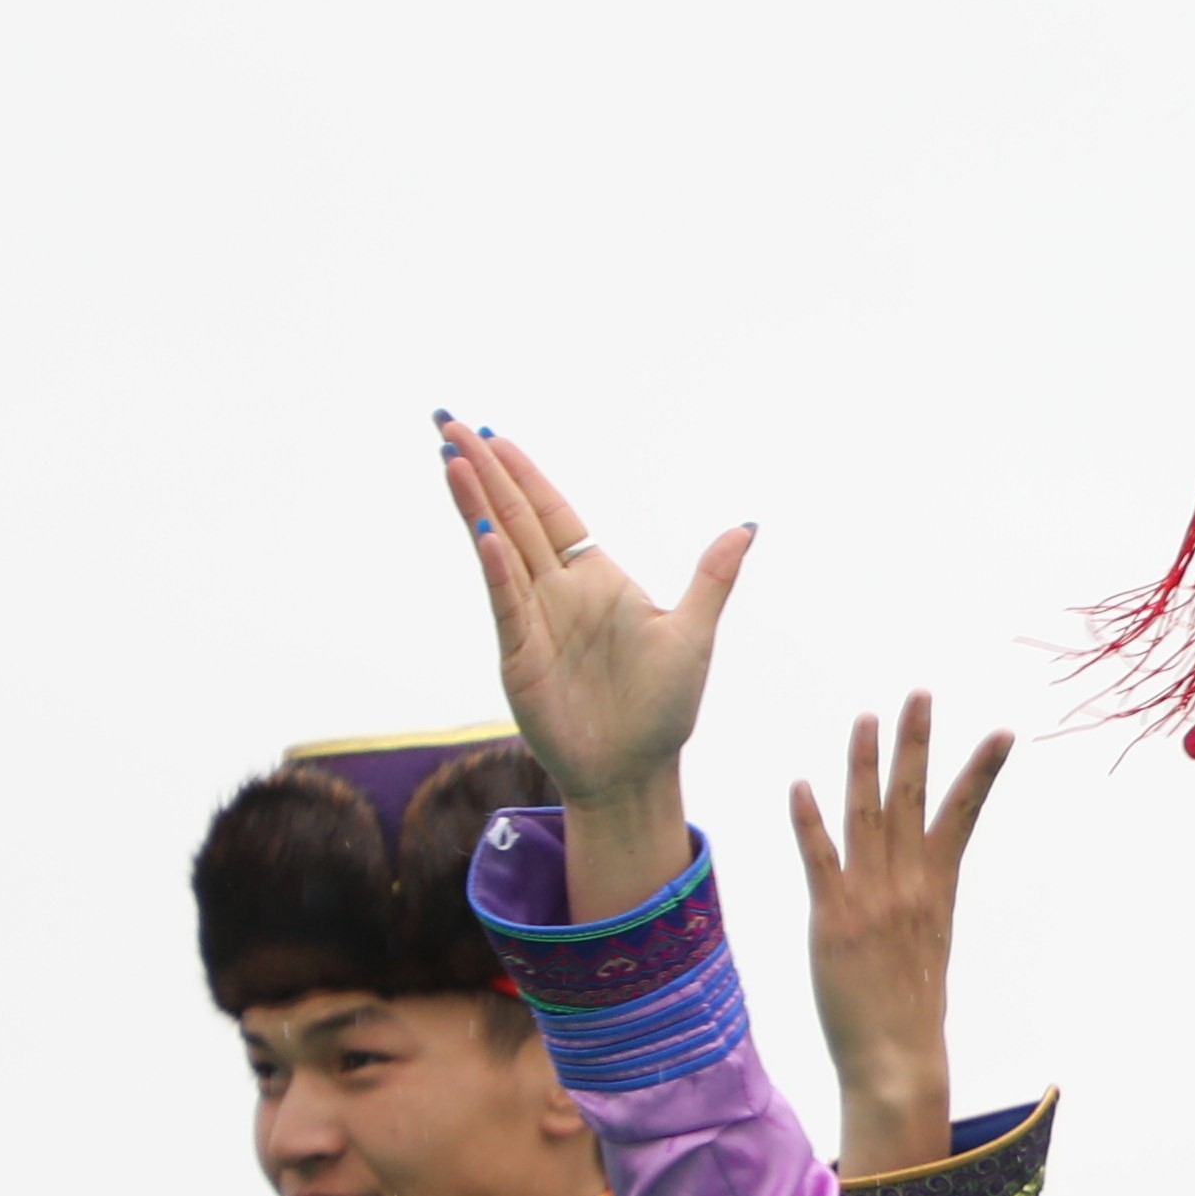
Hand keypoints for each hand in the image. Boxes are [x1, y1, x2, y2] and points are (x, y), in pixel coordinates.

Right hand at [437, 415, 751, 921]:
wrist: (636, 772)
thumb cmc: (663, 711)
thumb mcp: (694, 635)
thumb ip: (711, 579)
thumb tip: (745, 526)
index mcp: (596, 578)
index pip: (551, 512)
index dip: (523, 473)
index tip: (493, 435)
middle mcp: (557, 593)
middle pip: (514, 517)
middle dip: (483, 470)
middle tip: (449, 423)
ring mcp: (534, 622)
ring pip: (500, 549)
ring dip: (475, 505)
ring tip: (450, 459)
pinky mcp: (522, 658)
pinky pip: (508, 603)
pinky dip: (497, 570)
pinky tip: (484, 534)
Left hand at [794, 695, 1011, 1176]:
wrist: (897, 1059)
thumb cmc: (910, 1011)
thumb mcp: (928, 947)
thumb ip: (920, 904)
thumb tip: (920, 883)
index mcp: (936, 891)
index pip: (962, 816)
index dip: (981, 772)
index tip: (1002, 732)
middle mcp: (909, 887)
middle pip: (915, 800)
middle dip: (918, 744)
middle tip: (921, 694)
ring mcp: (872, 900)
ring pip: (869, 816)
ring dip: (865, 763)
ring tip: (867, 717)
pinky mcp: (834, 920)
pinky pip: (820, 860)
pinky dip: (810, 822)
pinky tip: (802, 785)